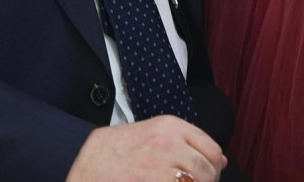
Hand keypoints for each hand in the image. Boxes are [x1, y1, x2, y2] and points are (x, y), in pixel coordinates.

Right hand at [66, 116, 225, 181]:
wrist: (82, 163)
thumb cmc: (117, 151)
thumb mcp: (152, 134)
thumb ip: (186, 143)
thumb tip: (221, 161)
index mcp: (169, 126)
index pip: (212, 149)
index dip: (212, 168)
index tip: (204, 176)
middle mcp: (167, 144)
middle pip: (207, 172)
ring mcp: (159, 169)